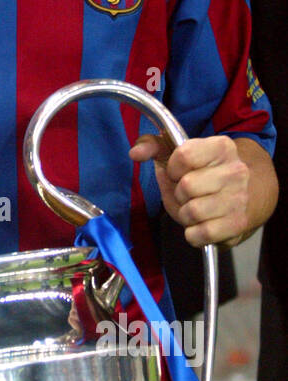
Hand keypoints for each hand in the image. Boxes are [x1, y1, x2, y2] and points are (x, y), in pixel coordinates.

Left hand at [128, 134, 250, 246]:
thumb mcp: (177, 154)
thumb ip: (152, 146)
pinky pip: (201, 234)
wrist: (245, 197)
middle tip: (189, 194)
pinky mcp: (238, 224)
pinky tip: (202, 224)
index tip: (179, 172)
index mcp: (221, 147)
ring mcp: (240, 198)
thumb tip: (135, 153)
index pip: (184, 155)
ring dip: (186, 214)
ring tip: (196, 207)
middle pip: (187, 186)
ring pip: (193, 212)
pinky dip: (194, 233)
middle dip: (179, 194)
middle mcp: (236, 170)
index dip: (173, 168)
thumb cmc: (202, 174)